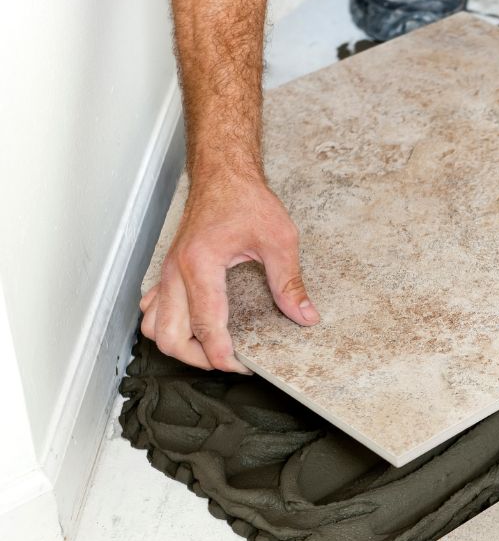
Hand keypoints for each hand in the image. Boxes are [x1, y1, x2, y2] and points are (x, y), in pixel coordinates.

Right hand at [140, 170, 318, 372]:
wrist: (223, 174)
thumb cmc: (246, 200)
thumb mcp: (279, 239)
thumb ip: (289, 282)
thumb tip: (304, 315)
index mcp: (201, 265)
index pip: (205, 325)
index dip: (223, 355)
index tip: (242, 366)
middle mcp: (175, 272)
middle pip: (169, 337)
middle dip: (197, 359)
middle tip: (228, 361)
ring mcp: (166, 272)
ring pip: (153, 327)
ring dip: (178, 345)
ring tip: (211, 349)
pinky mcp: (166, 271)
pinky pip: (153, 308)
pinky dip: (167, 326)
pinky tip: (194, 327)